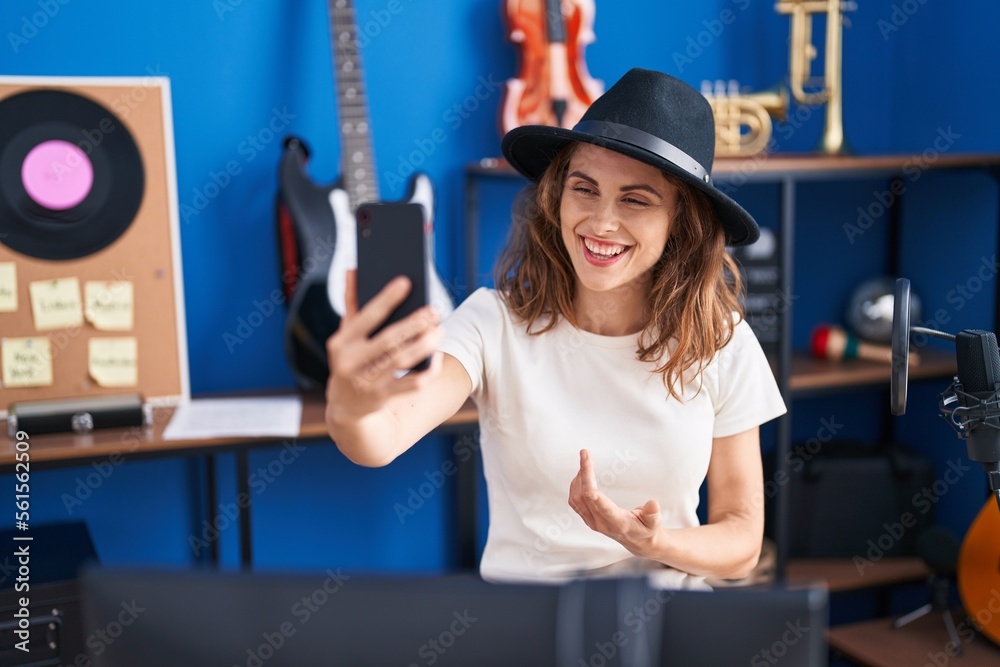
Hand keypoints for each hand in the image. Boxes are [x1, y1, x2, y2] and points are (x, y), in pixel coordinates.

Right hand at [325, 270, 443, 425]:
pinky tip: (437, 357)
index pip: (366, 316)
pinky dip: (426, 370)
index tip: (406, 282)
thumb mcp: (345, 335)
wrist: (344, 407)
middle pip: (388, 339)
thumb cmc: (350, 360)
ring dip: (424, 345)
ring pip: (401, 360)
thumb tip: (353, 269)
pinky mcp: (381, 398)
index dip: (386, 299)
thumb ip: (351, 304)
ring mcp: (365, 382)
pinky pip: (410, 384)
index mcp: (341, 342)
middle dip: (414, 324)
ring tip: (440, 331)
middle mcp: (349, 362)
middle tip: (434, 311)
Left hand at [568, 449, 661, 557]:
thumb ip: (652, 514)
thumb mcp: (655, 522)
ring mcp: (592, 522)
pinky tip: (582, 475)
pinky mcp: (587, 518)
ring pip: (576, 498)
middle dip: (584, 472)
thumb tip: (653, 504)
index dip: (590, 484)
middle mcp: (601, 523)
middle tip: (585, 453)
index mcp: (618, 523)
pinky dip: (575, 486)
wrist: (638, 541)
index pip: (599, 504)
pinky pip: (575, 501)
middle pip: (584, 496)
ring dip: (579, 478)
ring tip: (585, 462)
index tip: (587, 465)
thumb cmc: (647, 529)